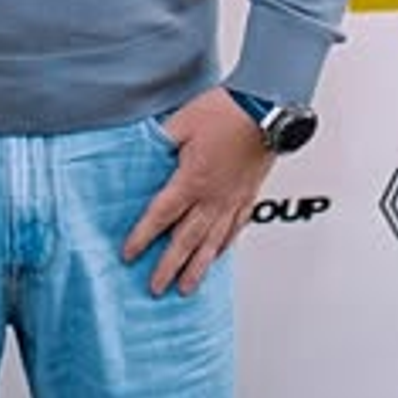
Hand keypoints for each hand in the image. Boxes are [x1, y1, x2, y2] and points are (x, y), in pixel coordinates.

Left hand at [120, 88, 271, 297]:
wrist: (267, 109)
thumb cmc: (227, 111)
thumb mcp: (182, 121)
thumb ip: (161, 140)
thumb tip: (144, 150)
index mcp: (192, 180)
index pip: (161, 215)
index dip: (143, 237)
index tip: (130, 254)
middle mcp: (213, 197)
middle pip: (185, 240)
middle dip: (168, 266)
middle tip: (156, 288)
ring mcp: (233, 200)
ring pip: (212, 243)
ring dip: (197, 267)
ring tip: (187, 287)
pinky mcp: (248, 196)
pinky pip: (235, 229)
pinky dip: (223, 247)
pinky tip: (218, 255)